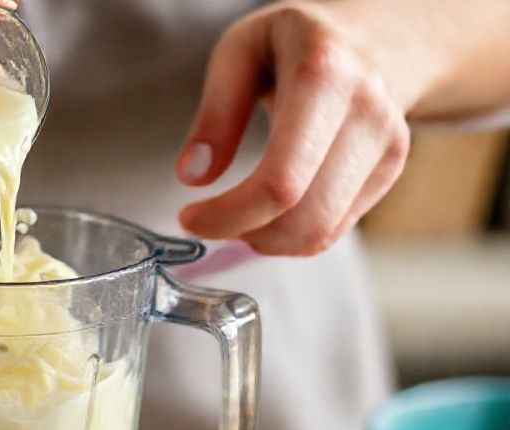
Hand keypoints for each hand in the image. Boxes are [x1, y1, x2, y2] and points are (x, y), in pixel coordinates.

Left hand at [175, 1, 416, 255]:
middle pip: (304, 217)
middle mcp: (366, 112)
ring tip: (236, 217)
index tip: (190, 218)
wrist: (374, 35)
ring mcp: (386, 144)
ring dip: (267, 240)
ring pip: (321, 231)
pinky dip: (292, 235)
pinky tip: (267, 212)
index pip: (280, 181)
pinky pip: (335, 227)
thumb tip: (193, 176)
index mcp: (324, 75)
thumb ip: (215, 113)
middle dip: (244, 233)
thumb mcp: (240, 50)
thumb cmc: (296, 40)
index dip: (230, 214)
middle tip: (208, 222)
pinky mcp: (391, 169)